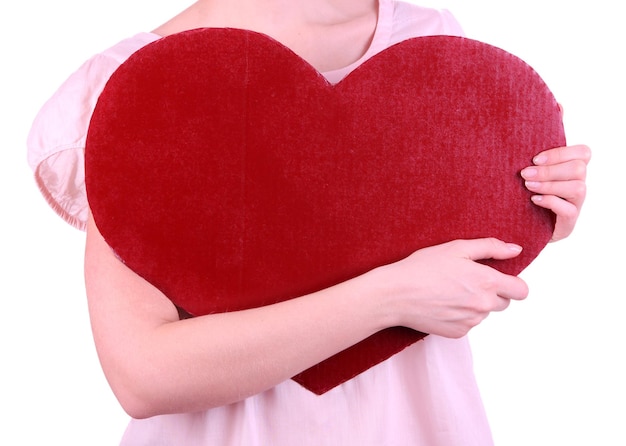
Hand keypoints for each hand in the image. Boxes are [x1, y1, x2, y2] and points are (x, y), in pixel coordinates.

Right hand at [377, 238, 528, 337]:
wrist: (396, 294)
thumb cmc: (422, 267)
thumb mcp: (456, 248)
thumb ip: (491, 247)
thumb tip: (516, 250)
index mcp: (487, 281)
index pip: (522, 291)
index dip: (514, 284)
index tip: (500, 279)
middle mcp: (483, 305)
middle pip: (504, 303)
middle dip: (492, 293)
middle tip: (466, 281)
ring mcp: (471, 321)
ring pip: (484, 313)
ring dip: (474, 304)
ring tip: (449, 291)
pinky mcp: (458, 333)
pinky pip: (468, 324)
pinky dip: (460, 315)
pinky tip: (442, 304)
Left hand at [521, 144, 590, 241]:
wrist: (520, 226)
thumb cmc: (522, 196)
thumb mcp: (528, 176)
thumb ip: (532, 163)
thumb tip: (518, 148)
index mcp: (571, 171)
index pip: (583, 153)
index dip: (561, 153)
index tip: (535, 159)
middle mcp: (578, 186)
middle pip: (579, 169)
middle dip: (549, 170)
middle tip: (525, 174)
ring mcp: (575, 205)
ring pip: (578, 188)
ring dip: (549, 185)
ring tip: (528, 186)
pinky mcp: (569, 222)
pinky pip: (569, 210)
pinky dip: (550, 202)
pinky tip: (534, 200)